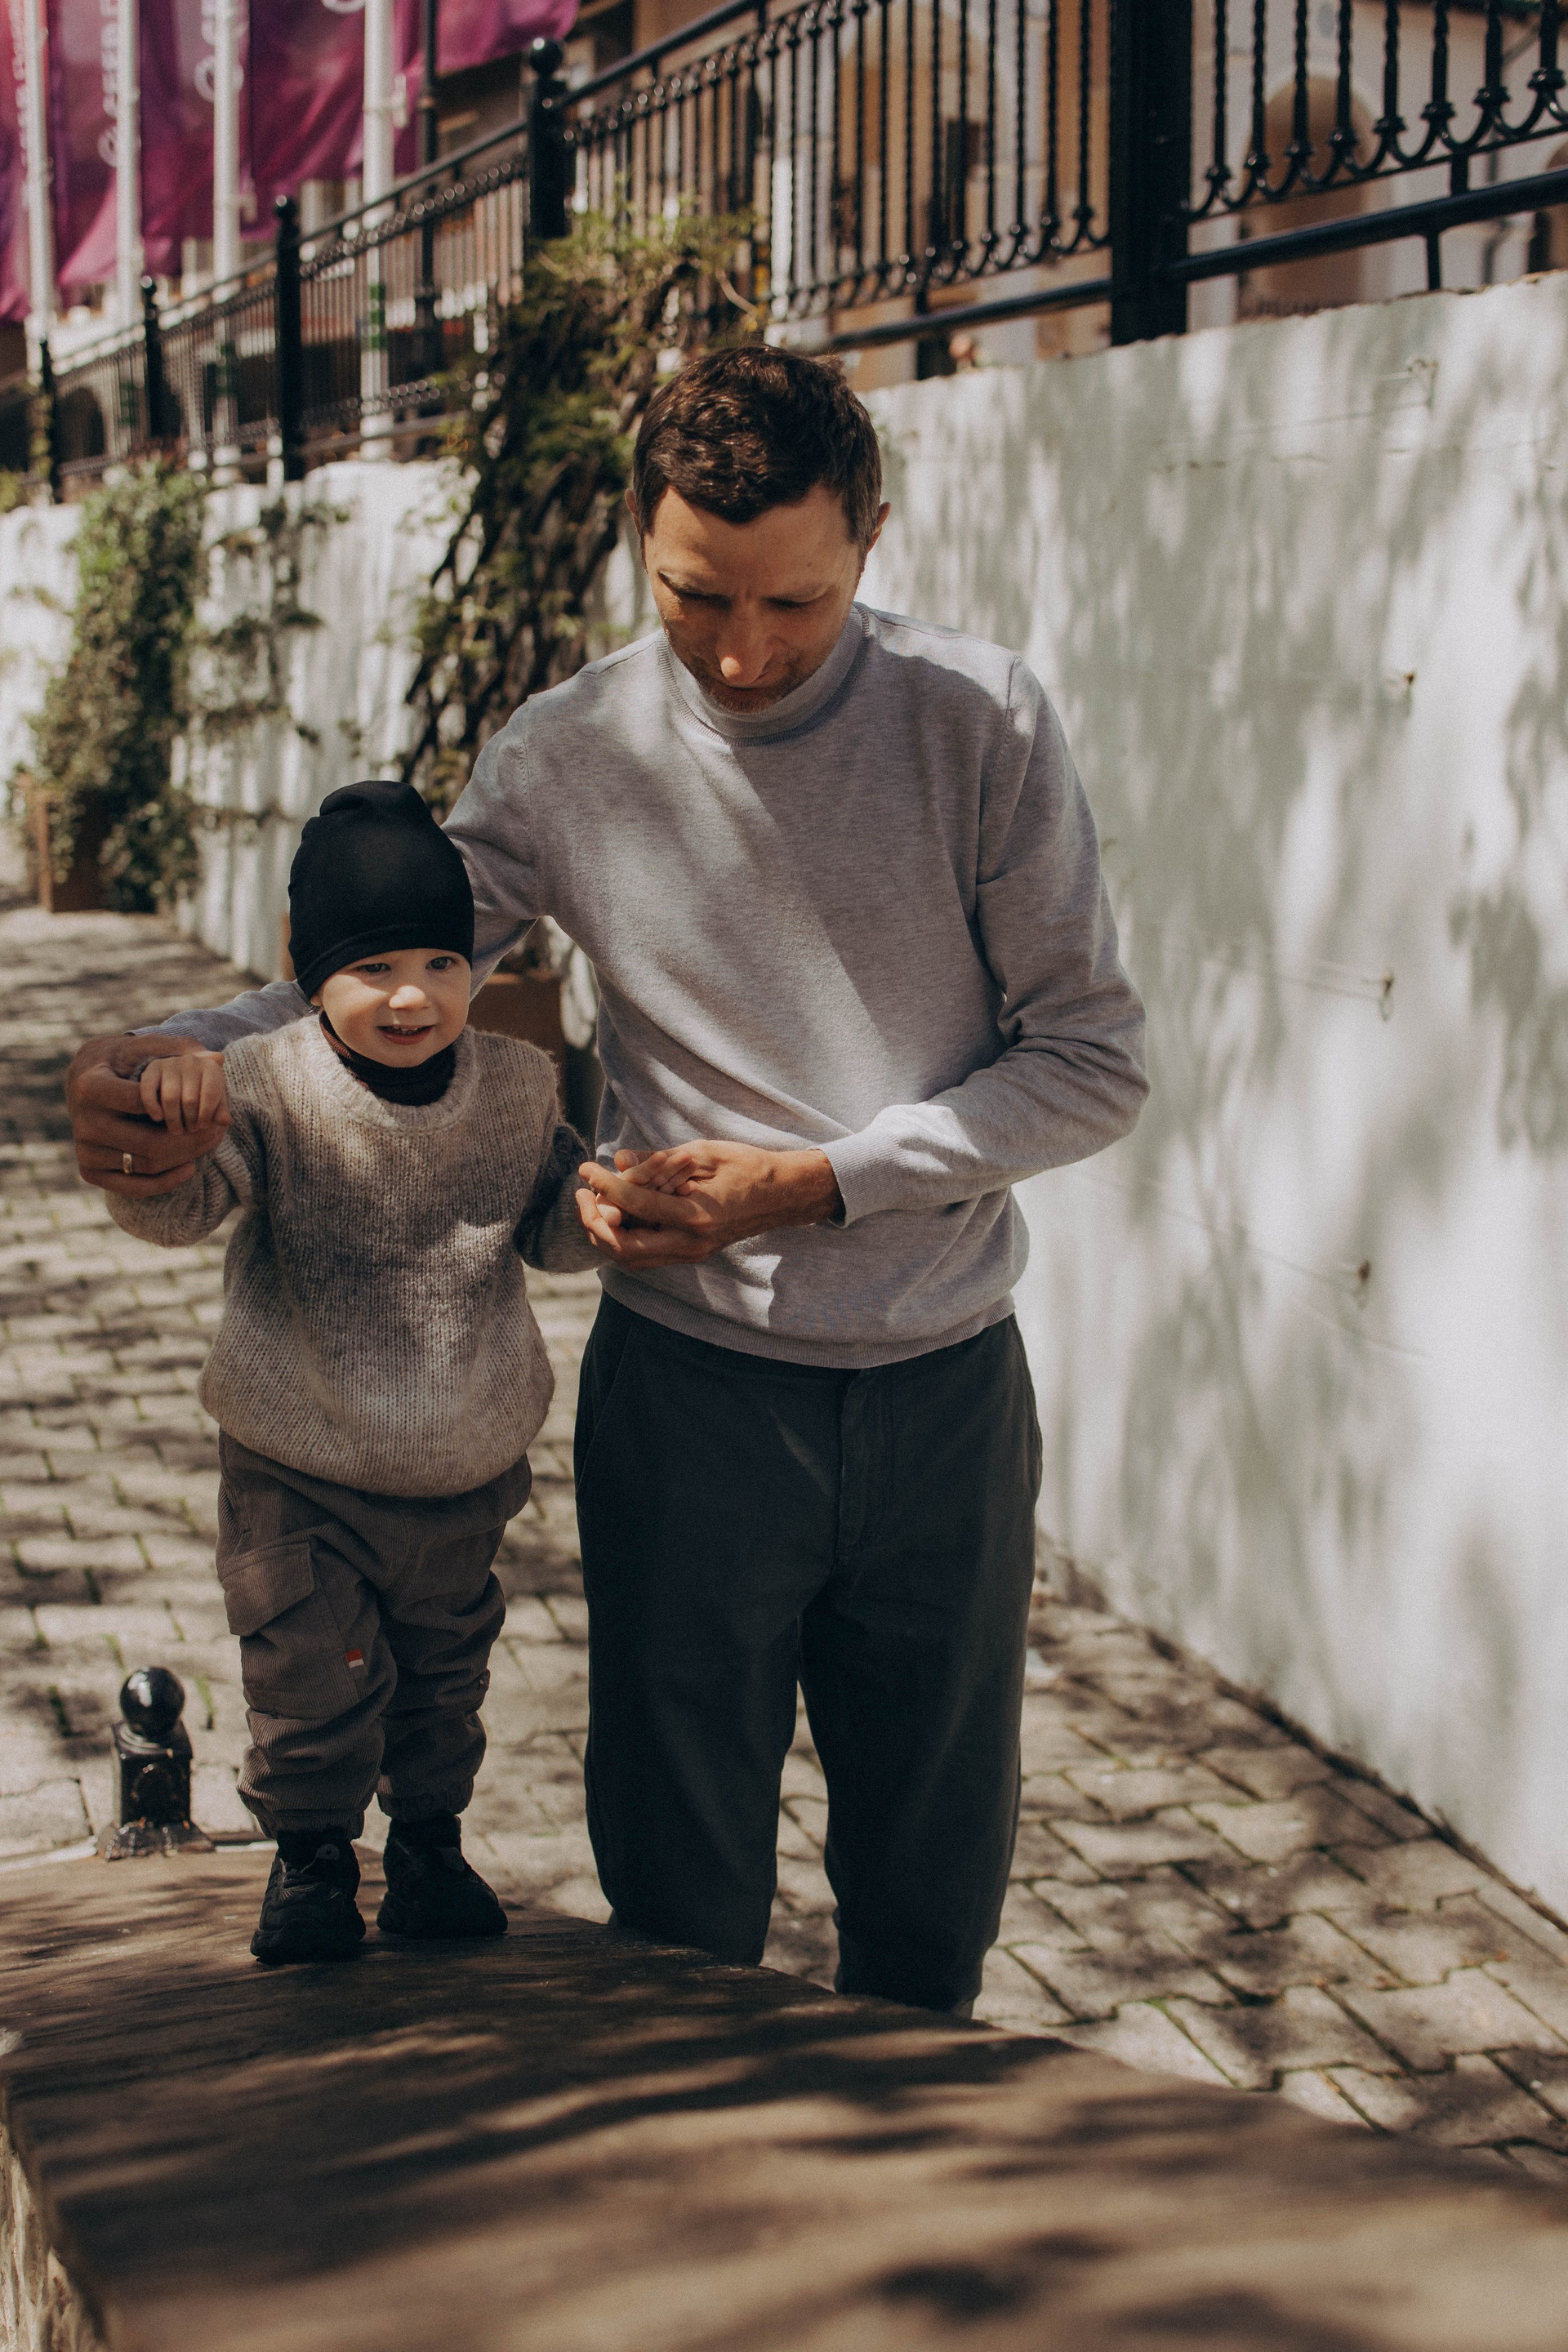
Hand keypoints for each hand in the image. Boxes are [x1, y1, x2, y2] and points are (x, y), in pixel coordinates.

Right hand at [67, 1033, 230, 1195]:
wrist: (86, 1080)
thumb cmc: (125, 1060)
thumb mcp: (147, 1046)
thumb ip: (181, 1049)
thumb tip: (218, 1059)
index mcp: (91, 1086)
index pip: (144, 1103)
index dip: (180, 1106)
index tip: (203, 1104)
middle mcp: (83, 1121)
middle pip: (149, 1144)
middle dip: (191, 1139)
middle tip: (217, 1131)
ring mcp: (84, 1149)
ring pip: (146, 1165)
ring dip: (185, 1157)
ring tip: (208, 1142)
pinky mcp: (89, 1171)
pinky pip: (133, 1187)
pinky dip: (166, 1181)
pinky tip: (190, 1167)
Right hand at [139, 1051, 226, 1135]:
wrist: (181, 1076)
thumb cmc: (202, 1092)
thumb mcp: (215, 1100)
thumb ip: (221, 1110)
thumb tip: (224, 1121)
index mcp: (211, 1067)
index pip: (211, 1094)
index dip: (207, 1114)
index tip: (203, 1126)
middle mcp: (191, 1061)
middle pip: (190, 1099)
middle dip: (191, 1120)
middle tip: (190, 1130)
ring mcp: (170, 1063)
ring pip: (170, 1098)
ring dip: (173, 1119)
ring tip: (177, 1130)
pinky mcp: (152, 1068)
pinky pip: (149, 1090)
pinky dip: (152, 1106)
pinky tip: (158, 1118)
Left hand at [573, 1141, 841, 1265]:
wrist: (782, 1196)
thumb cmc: (747, 1167)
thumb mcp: (702, 1154)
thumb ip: (658, 1162)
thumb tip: (618, 1162)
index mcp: (697, 1216)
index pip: (636, 1205)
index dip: (605, 1186)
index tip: (587, 1169)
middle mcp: (691, 1243)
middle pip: (624, 1248)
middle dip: (594, 1222)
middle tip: (582, 1194)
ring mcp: (691, 1253)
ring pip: (630, 1258)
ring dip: (604, 1233)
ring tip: (593, 1202)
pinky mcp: (689, 1253)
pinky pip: (644, 1255)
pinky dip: (622, 1237)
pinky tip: (616, 1212)